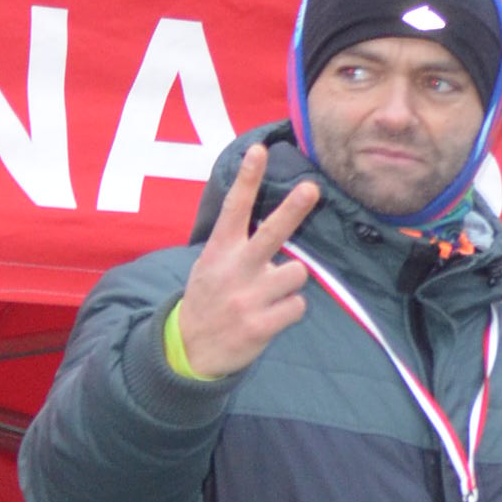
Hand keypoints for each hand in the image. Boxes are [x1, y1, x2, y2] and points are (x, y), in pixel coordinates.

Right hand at [171, 143, 321, 379]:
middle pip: (271, 234)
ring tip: (270, 292)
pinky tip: (271, 315)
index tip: (258, 150)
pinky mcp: (260, 326)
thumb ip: (236, 243)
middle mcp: (235, 270)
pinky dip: (290, 309)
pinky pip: (298, 306)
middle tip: (311, 188)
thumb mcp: (210, 264)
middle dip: (292, 210)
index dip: (248, 178)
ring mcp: (248, 298)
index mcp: (220, 250)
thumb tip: (276, 219)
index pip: (234, 207)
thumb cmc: (209, 298)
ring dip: (291, 281)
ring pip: (297, 272)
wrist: (190, 350)